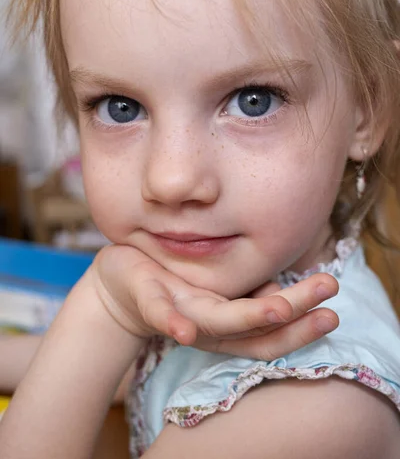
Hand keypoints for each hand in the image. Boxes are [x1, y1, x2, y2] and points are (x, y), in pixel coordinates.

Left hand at [90, 244, 338, 359]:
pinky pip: (161, 314)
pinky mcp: (150, 300)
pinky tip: (185, 330)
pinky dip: (173, 323)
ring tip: (283, 309)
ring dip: (251, 318)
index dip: (303, 328)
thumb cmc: (176, 282)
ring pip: (219, 322)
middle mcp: (208, 325)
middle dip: (295, 322)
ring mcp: (180, 314)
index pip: (270, 333)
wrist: (119, 287)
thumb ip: (250, 288)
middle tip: (331, 310)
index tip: (335, 312)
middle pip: (255, 331)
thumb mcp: (220, 283)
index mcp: (226, 322)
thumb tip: (281, 284)